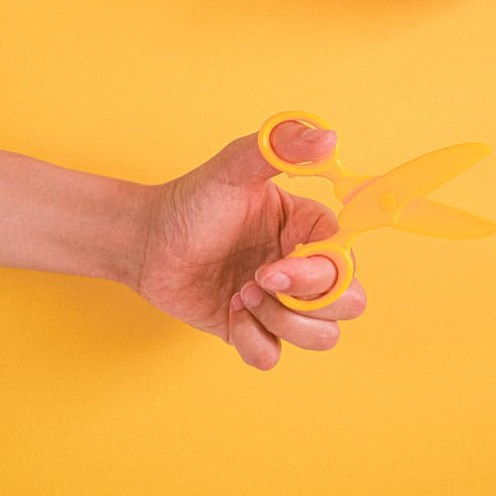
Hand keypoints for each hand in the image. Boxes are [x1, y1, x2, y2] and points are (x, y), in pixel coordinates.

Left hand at [136, 121, 365, 370]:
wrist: (147, 242)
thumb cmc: (192, 201)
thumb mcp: (234, 166)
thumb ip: (281, 146)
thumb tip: (328, 137)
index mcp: (310, 228)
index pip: (347, 261)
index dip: (319, 274)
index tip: (273, 266)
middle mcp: (304, 266)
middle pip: (349, 305)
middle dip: (305, 304)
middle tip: (257, 280)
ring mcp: (282, 301)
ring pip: (321, 337)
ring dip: (280, 323)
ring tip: (241, 295)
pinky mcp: (256, 330)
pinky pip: (274, 357)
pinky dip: (252, 341)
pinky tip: (230, 312)